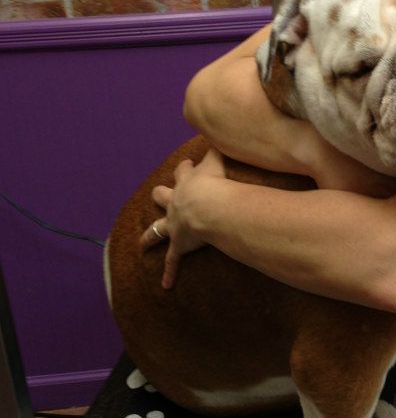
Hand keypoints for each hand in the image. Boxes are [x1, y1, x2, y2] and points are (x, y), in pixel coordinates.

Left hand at [140, 147, 226, 288]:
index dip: (185, 169)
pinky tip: (166, 285)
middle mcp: (176, 202)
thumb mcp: (219, 160)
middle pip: (162, 196)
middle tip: (158, 194)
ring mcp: (175, 224)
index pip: (183, 172)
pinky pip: (172, 261)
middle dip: (160, 195)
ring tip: (142, 242)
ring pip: (157, 230)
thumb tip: (231, 132)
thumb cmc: (216, 182)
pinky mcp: (179, 244)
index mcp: (186, 183)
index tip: (187, 165)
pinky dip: (169, 272)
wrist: (208, 205)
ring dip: (150, 236)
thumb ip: (223, 147)